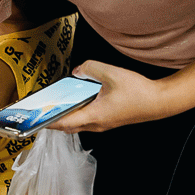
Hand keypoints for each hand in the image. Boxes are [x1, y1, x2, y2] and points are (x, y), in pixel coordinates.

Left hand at [48, 61, 169, 132]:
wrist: (159, 102)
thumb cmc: (139, 92)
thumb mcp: (112, 74)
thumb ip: (91, 68)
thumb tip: (78, 71)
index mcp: (94, 116)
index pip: (64, 122)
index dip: (48, 121)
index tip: (35, 119)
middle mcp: (96, 124)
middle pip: (67, 126)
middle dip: (53, 119)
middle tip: (41, 111)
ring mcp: (102, 124)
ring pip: (77, 123)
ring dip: (65, 116)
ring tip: (55, 104)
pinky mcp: (107, 120)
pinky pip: (86, 118)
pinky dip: (77, 112)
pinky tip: (77, 99)